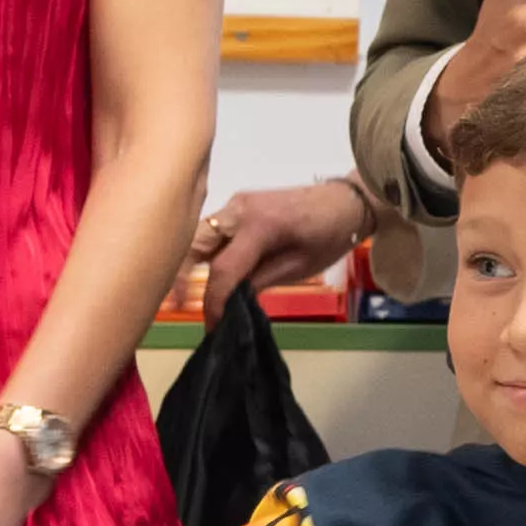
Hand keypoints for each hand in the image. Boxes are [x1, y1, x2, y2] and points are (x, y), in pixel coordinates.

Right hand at [189, 174, 375, 307]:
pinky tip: (206, 275)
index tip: (213, 325)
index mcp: (261, 225)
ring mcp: (236, 203)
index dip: (214, 300)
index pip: (224, 268)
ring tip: (186, 295)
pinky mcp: (238, 205)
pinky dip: (206, 252)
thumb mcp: (300, 267)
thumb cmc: (331, 235)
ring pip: (199, 235)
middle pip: (196, 244)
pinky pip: (213, 230)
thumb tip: (229, 302)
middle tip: (179, 306)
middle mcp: (240, 209)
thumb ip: (259, 281)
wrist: (346, 200)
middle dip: (180, 276)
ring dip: (189, 264)